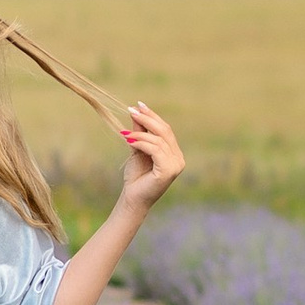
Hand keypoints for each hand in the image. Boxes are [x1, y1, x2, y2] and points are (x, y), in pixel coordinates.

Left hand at [115, 98, 186, 212]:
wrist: (132, 199)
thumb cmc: (136, 177)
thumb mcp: (137, 149)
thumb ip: (139, 133)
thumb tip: (135, 112)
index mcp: (174, 153)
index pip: (165, 130)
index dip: (153, 116)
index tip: (139, 105)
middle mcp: (179, 158)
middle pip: (164, 131)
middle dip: (147, 119)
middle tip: (132, 110)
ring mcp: (176, 165)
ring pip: (158, 140)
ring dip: (140, 133)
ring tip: (125, 133)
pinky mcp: (168, 170)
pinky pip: (155, 150)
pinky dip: (142, 143)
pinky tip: (129, 140)